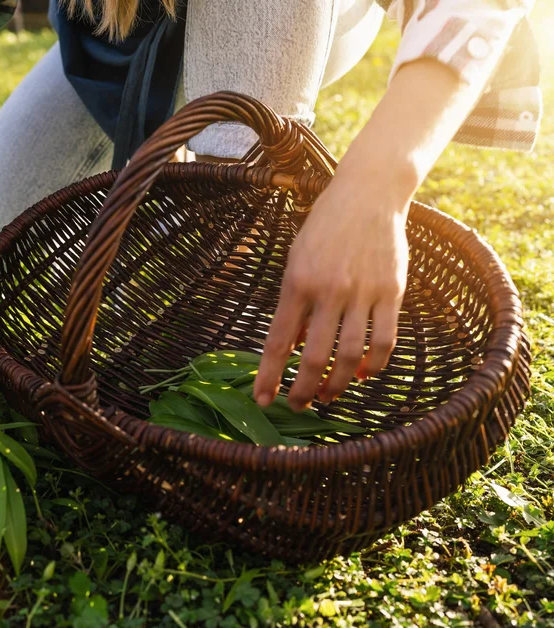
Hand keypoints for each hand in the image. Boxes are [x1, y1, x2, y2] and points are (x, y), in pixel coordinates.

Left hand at [253, 170, 410, 411]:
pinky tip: (361, 375)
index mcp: (297, 283)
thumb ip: (293, 306)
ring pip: (350, 355)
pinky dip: (373, 365)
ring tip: (327, 397)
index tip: (262, 400)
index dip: (269, 375)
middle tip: (298, 406)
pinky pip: (385, 341)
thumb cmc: (324, 229)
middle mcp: (329, 291)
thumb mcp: (296, 261)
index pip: (278, 341)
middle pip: (314, 357)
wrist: (368, 195)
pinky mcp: (392, 293)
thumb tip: (291, 349)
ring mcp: (363, 293)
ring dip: (337, 384)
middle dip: (303, 390)